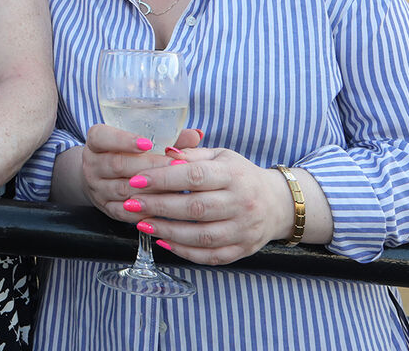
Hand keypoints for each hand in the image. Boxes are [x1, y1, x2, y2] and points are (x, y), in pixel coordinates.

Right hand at [81, 124, 202, 219]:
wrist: (100, 175)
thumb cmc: (127, 152)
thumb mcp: (138, 138)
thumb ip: (166, 136)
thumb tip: (195, 135)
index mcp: (96, 141)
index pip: (102, 138)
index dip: (124, 140)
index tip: (148, 143)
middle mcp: (91, 163)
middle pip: (117, 164)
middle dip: (149, 166)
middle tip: (175, 166)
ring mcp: (96, 187)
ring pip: (123, 190)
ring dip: (150, 189)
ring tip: (176, 186)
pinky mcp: (105, 208)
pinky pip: (125, 212)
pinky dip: (145, 209)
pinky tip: (164, 206)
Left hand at [123, 146, 294, 264]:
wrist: (277, 203)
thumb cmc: (240, 175)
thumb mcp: (221, 156)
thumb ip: (192, 154)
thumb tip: (163, 153)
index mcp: (233, 174)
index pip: (194, 176)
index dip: (163, 179)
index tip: (136, 180)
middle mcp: (241, 202)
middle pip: (196, 208)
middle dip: (159, 206)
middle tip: (131, 203)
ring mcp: (244, 229)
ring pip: (202, 235)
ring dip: (167, 231)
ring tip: (141, 224)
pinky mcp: (242, 250)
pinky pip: (210, 255)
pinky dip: (185, 251)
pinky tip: (163, 241)